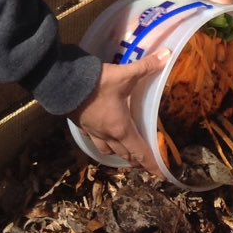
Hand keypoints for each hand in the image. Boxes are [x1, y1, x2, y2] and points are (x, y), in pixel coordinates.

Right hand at [69, 52, 169, 176]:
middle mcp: (108, 135)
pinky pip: (95, 140)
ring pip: (108, 150)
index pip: (141, 152)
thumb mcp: (125, 74)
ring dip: (119, 154)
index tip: (162, 176)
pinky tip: (103, 137)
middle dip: (137, 161)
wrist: (65, 83)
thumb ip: (147, 66)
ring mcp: (93, 131)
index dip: (152, 165)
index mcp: (121, 128)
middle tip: (147, 163)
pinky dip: (103, 143)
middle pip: (125, 155)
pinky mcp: (82, 125)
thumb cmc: (98, 83)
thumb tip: (167, 55)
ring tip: (126, 152)